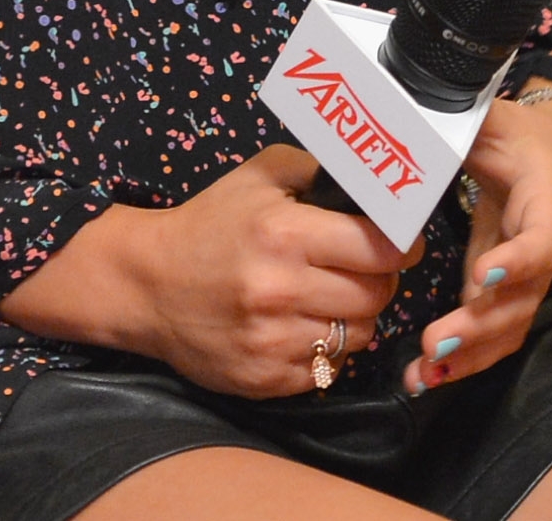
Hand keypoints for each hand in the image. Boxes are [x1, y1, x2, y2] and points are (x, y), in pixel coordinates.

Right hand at [0, 144, 421, 397]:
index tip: (403, 241)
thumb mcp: (258, 175)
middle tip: (363, 266)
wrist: (148, 282)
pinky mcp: (266, 381)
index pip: (380, 248)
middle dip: (379, 278)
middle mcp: (281, 290)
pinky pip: (329, 369)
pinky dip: (326, 349)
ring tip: (329, 295)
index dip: (402, 243)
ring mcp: (273, 341)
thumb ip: (318, 171)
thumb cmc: (210, 222)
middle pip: (377, 294)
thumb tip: (376, 184)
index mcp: (284, 233)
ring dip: (354, 315)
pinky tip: (302, 324)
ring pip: (359, 335)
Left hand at [401, 92, 551, 395]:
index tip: (482, 277)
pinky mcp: (510, 294)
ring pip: (509, 326)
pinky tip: (426, 377)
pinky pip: (495, 333)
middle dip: (479, 327)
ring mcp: (530, 278)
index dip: (517, 261)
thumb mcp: (490, 118)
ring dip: (469, 357)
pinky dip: (464, 360)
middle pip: (522, 298)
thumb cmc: (516, 135)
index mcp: (545, 198)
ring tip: (424, 375)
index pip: (542, 238)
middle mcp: (545, 247)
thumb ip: (457, 119)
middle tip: (435, 344)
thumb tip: (408, 112)